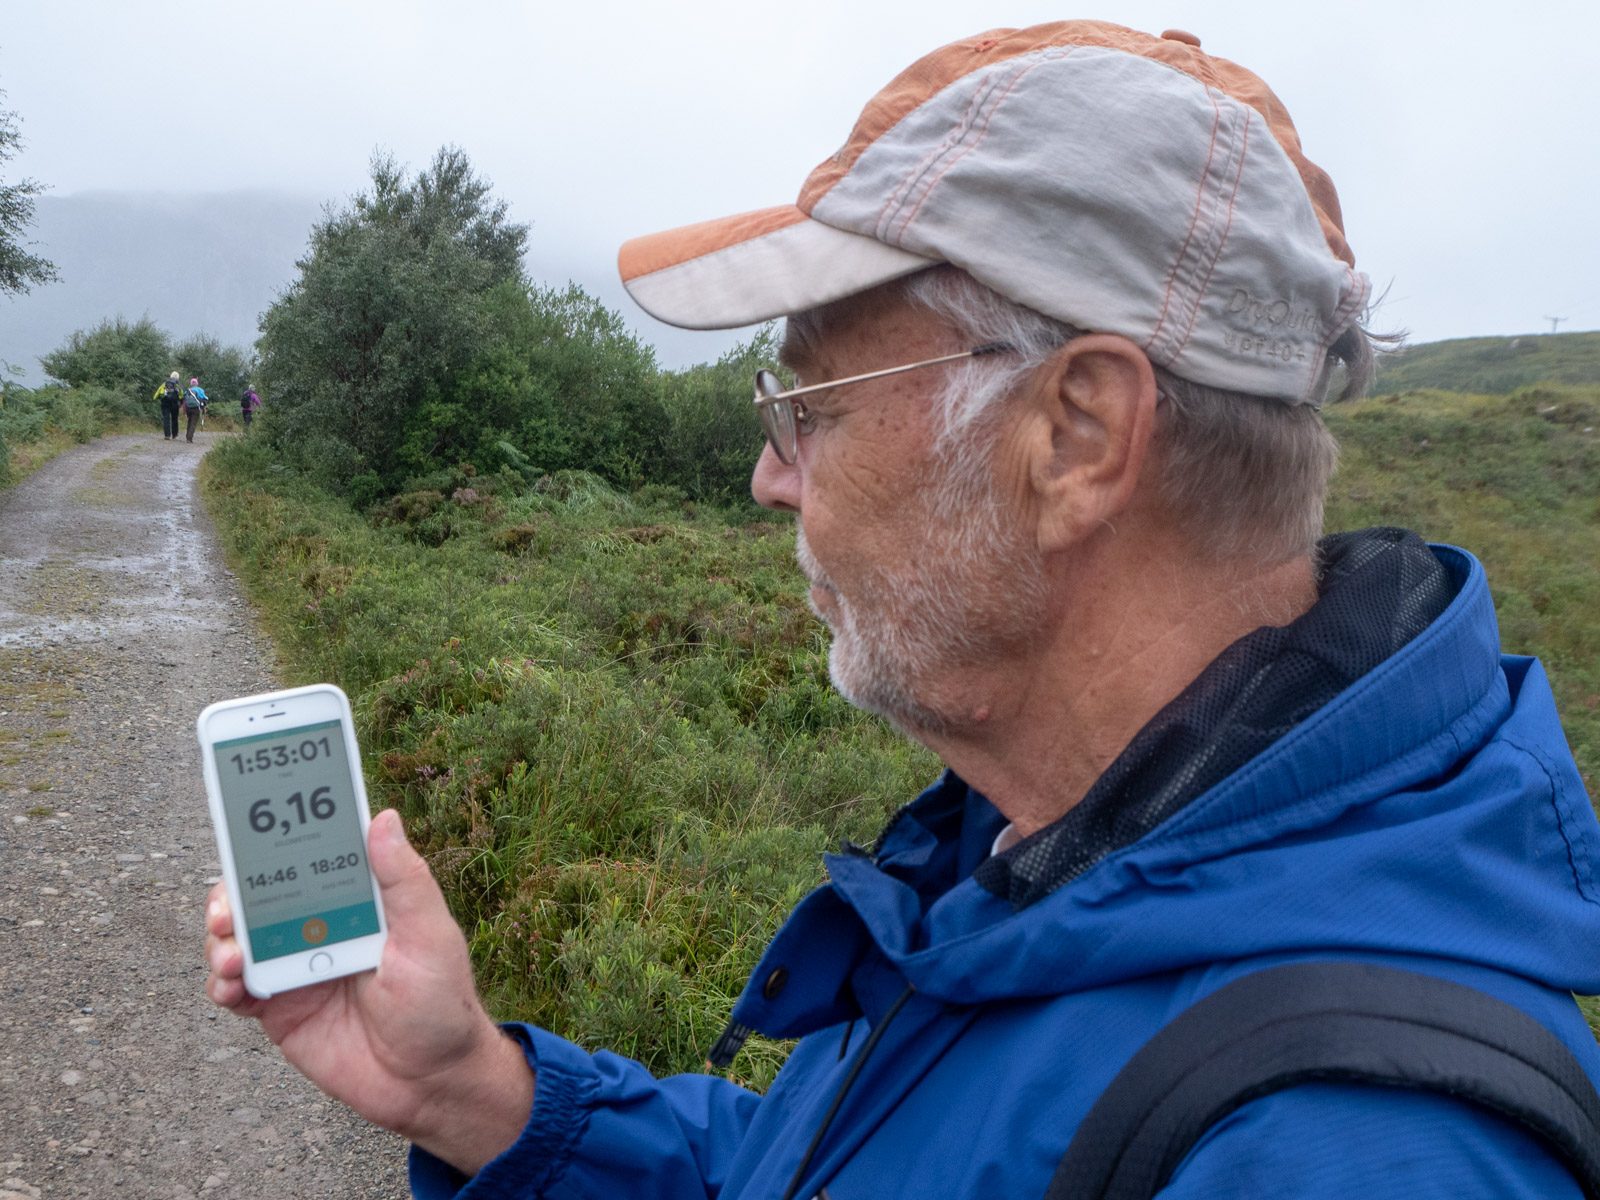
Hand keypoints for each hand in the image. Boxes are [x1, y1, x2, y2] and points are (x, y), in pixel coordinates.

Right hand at [205, 809, 535, 1173]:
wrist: (429, 1082)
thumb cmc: (441, 1003)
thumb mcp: (429, 935)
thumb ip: (403, 880)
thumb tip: (385, 817)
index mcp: (358, 900)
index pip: (314, 855)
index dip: (282, 837)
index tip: (253, 822)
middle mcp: (321, 926)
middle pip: (262, 893)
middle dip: (235, 891)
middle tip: (228, 906)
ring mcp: (296, 965)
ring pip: (240, 937)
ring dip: (222, 938)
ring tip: (231, 953)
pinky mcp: (279, 1008)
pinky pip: (235, 988)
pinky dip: (222, 983)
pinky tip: (231, 986)